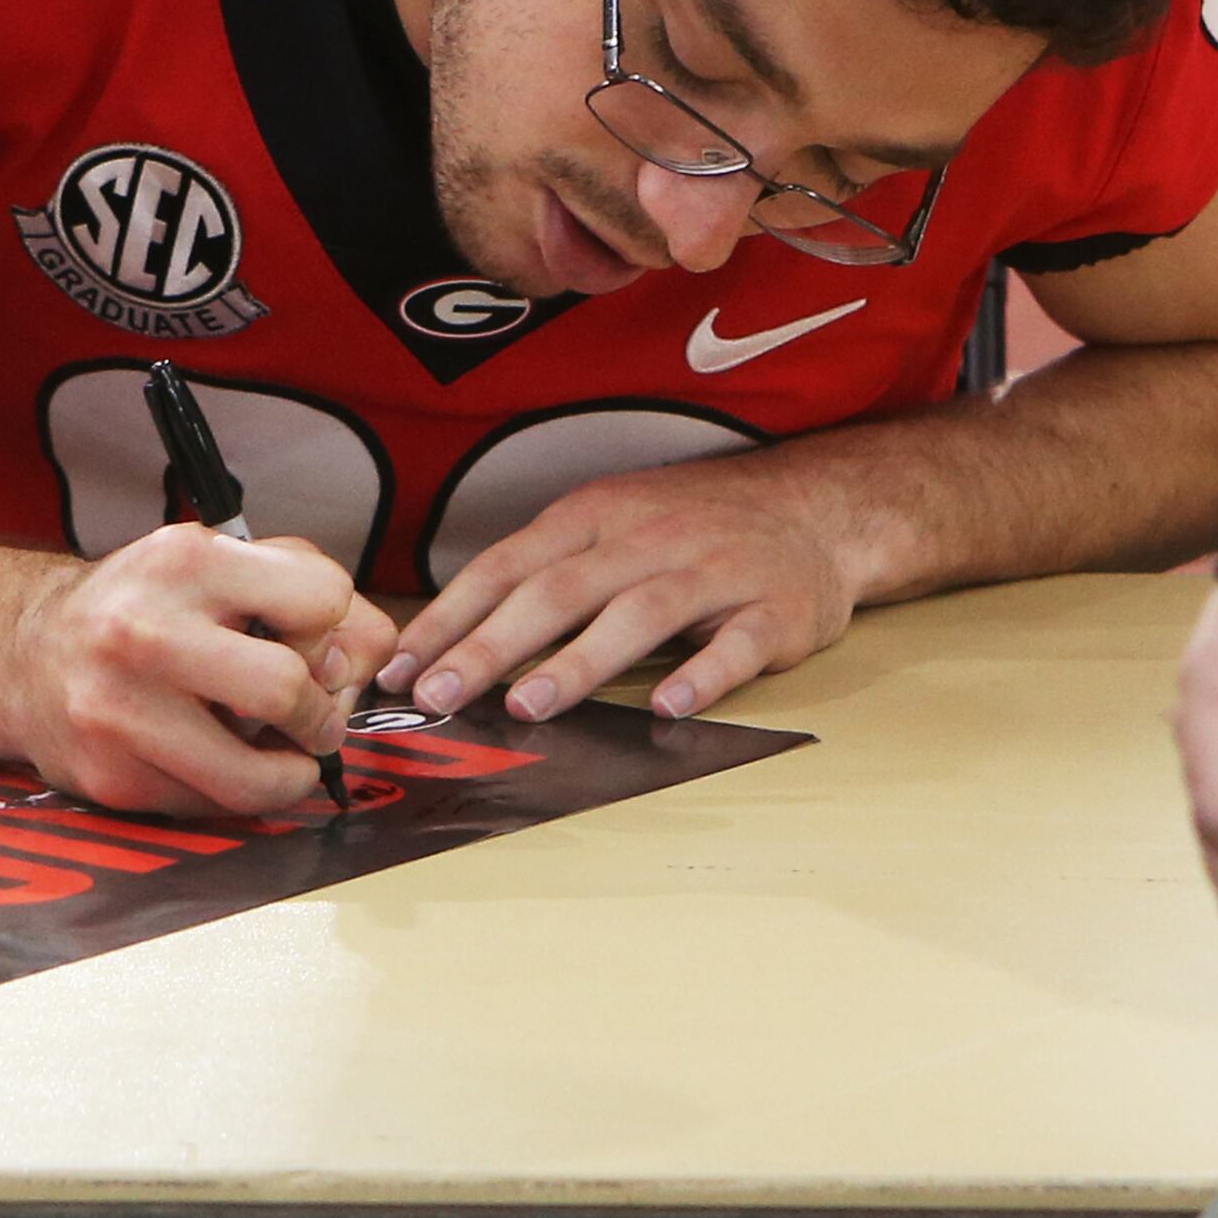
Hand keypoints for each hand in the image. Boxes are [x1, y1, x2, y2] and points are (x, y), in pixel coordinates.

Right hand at [6, 526, 396, 816]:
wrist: (25, 658)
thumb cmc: (148, 610)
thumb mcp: (223, 565)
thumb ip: (310, 592)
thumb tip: (366, 661)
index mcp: (184, 561)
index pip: (324, 597)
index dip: (330, 628)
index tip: (306, 642)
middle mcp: (142, 630)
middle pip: (290, 688)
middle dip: (322, 715)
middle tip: (312, 720)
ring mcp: (120, 711)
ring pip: (259, 776)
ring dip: (292, 774)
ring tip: (282, 756)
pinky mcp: (111, 778)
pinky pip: (215, 808)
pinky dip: (236, 794)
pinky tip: (218, 763)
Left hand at [381, 461, 851, 722]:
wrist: (816, 510)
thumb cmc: (691, 530)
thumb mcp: (611, 528)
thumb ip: (543, 577)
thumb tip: (451, 644)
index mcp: (596, 516)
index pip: (508, 566)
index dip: (452, 617)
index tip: (401, 668)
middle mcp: (649, 537)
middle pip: (561, 590)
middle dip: (493, 644)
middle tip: (442, 694)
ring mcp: (715, 570)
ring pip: (640, 613)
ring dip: (582, 661)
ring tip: (531, 704)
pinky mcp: (773, 610)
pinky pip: (735, 645)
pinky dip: (701, 675)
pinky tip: (668, 707)